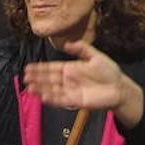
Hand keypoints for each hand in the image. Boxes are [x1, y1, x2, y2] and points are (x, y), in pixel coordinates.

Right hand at [23, 41, 143, 127]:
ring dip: (41, 89)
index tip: (28, 67)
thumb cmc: (109, 71)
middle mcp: (68, 80)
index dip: (40, 68)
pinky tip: (43, 96)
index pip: (52, 68)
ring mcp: (71, 91)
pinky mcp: (76, 101)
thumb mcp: (95, 55)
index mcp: (71, 69)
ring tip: (29, 87)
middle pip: (49, 79)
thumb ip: (81, 48)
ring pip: (52, 89)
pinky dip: (52, 98)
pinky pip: (61, 100)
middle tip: (24, 76)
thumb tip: (66, 44)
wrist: (119, 87)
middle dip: (37, 78)